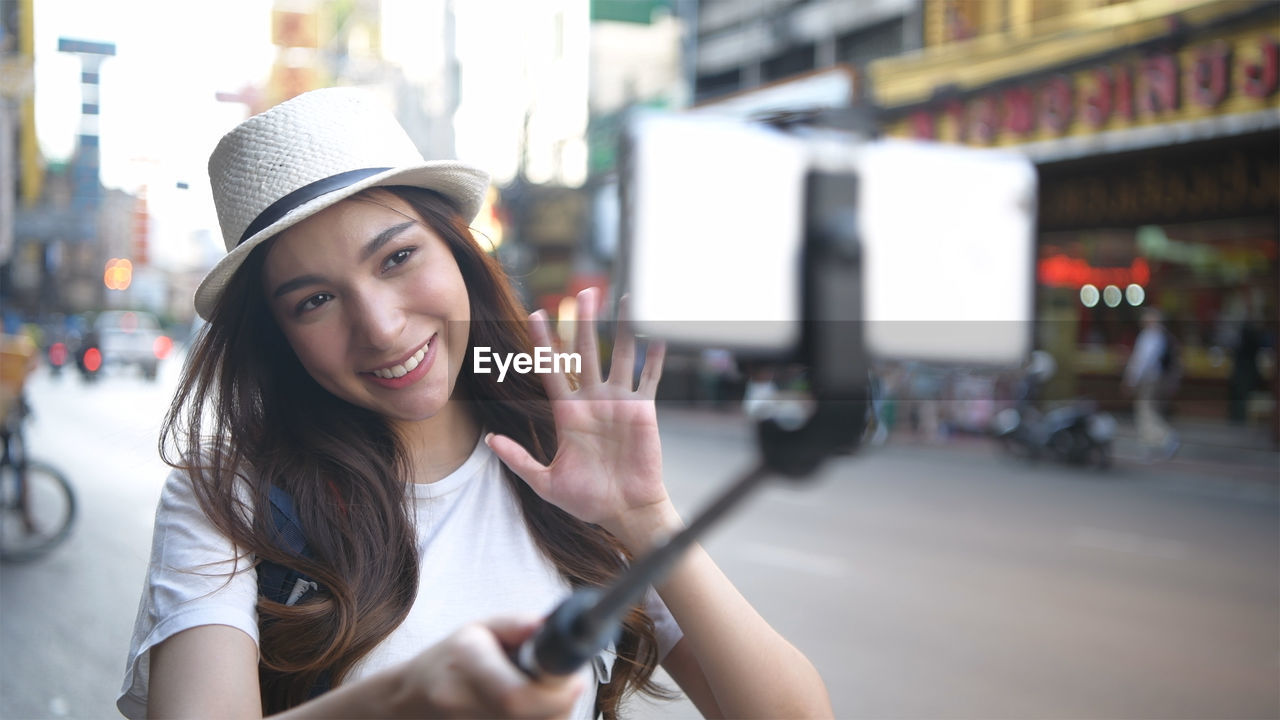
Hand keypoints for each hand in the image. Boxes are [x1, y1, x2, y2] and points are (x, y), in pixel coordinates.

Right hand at [402, 616, 584, 718]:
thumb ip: (516, 625)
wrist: (410, 700)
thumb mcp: (479, 629)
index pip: (515, 695)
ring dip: (552, 716)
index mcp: (464, 664)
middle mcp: (461, 702)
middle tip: (566, 685)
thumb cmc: (451, 660)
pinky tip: (529, 711)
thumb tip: (549, 626)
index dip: (554, 694)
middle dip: (561, 703)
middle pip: (531, 718)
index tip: (575, 681)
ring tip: (542, 695)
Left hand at [486, 289, 675, 548]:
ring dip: (623, 327)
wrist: (624, 510)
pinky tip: (658, 333)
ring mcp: (619, 402)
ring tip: (624, 298)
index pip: (553, 369)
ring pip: (621, 355)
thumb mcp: (545, 481)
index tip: (537, 315)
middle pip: (586, 352)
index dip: (545, 342)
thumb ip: (519, 460)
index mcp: (569, 413)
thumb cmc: (587, 499)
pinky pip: (650, 377)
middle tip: (585, 292)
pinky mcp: (643, 409)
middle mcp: (594, 401)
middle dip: (585, 322)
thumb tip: (490, 441)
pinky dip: (655, 355)